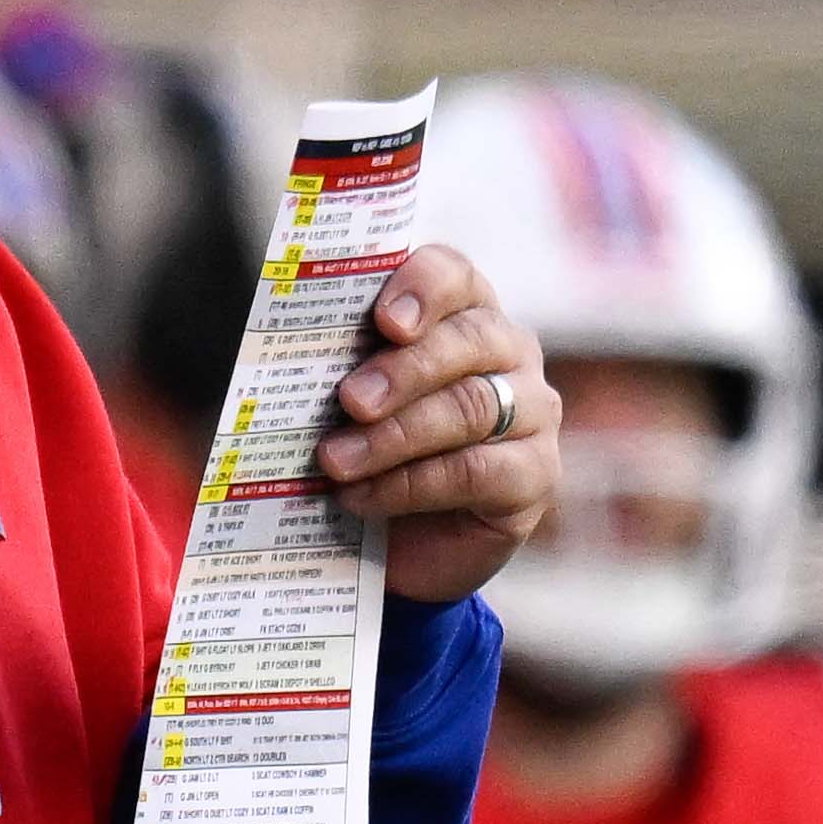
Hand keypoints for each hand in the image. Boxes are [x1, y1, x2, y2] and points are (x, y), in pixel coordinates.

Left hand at [318, 240, 560, 604]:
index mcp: (461, 312)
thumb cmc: (365, 452)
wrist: (393, 547)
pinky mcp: (535, 475)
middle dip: (402, 371)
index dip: (423, 287)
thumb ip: (332, 369)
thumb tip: (287, 359)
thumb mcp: (341, 404)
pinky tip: (361, 497)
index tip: (385, 320)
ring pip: (470, 407)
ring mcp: (532, 412)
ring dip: (395, 435)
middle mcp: (508, 352)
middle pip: (467, 341)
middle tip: (349, 400)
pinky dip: (411, 485)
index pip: (454, 276)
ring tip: (335, 461)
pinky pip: (477, 470)